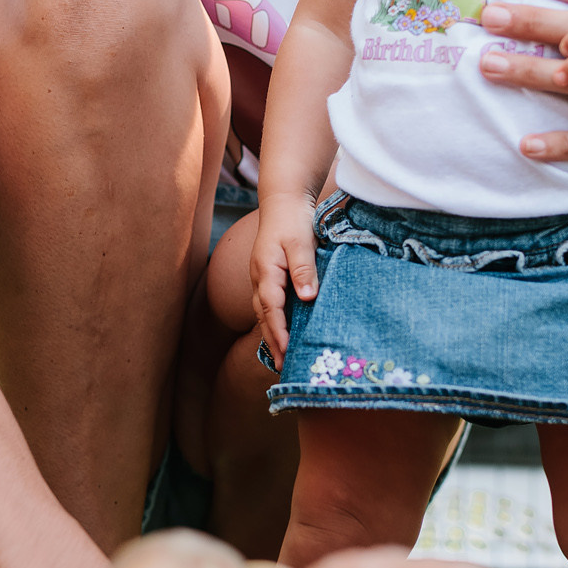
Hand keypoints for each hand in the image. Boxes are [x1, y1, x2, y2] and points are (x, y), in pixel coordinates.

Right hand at [248, 194, 319, 364]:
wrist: (283, 201)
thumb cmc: (292, 219)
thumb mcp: (301, 242)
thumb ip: (303, 269)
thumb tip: (307, 297)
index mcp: (266, 271)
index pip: (271, 307)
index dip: (279, 330)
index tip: (287, 350)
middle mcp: (260, 278)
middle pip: (264, 316)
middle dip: (272, 342)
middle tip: (282, 367)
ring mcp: (262, 279)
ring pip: (264, 313)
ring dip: (272, 335)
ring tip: (282, 358)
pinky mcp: (270, 278)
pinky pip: (270, 306)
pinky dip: (275, 322)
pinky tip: (284, 334)